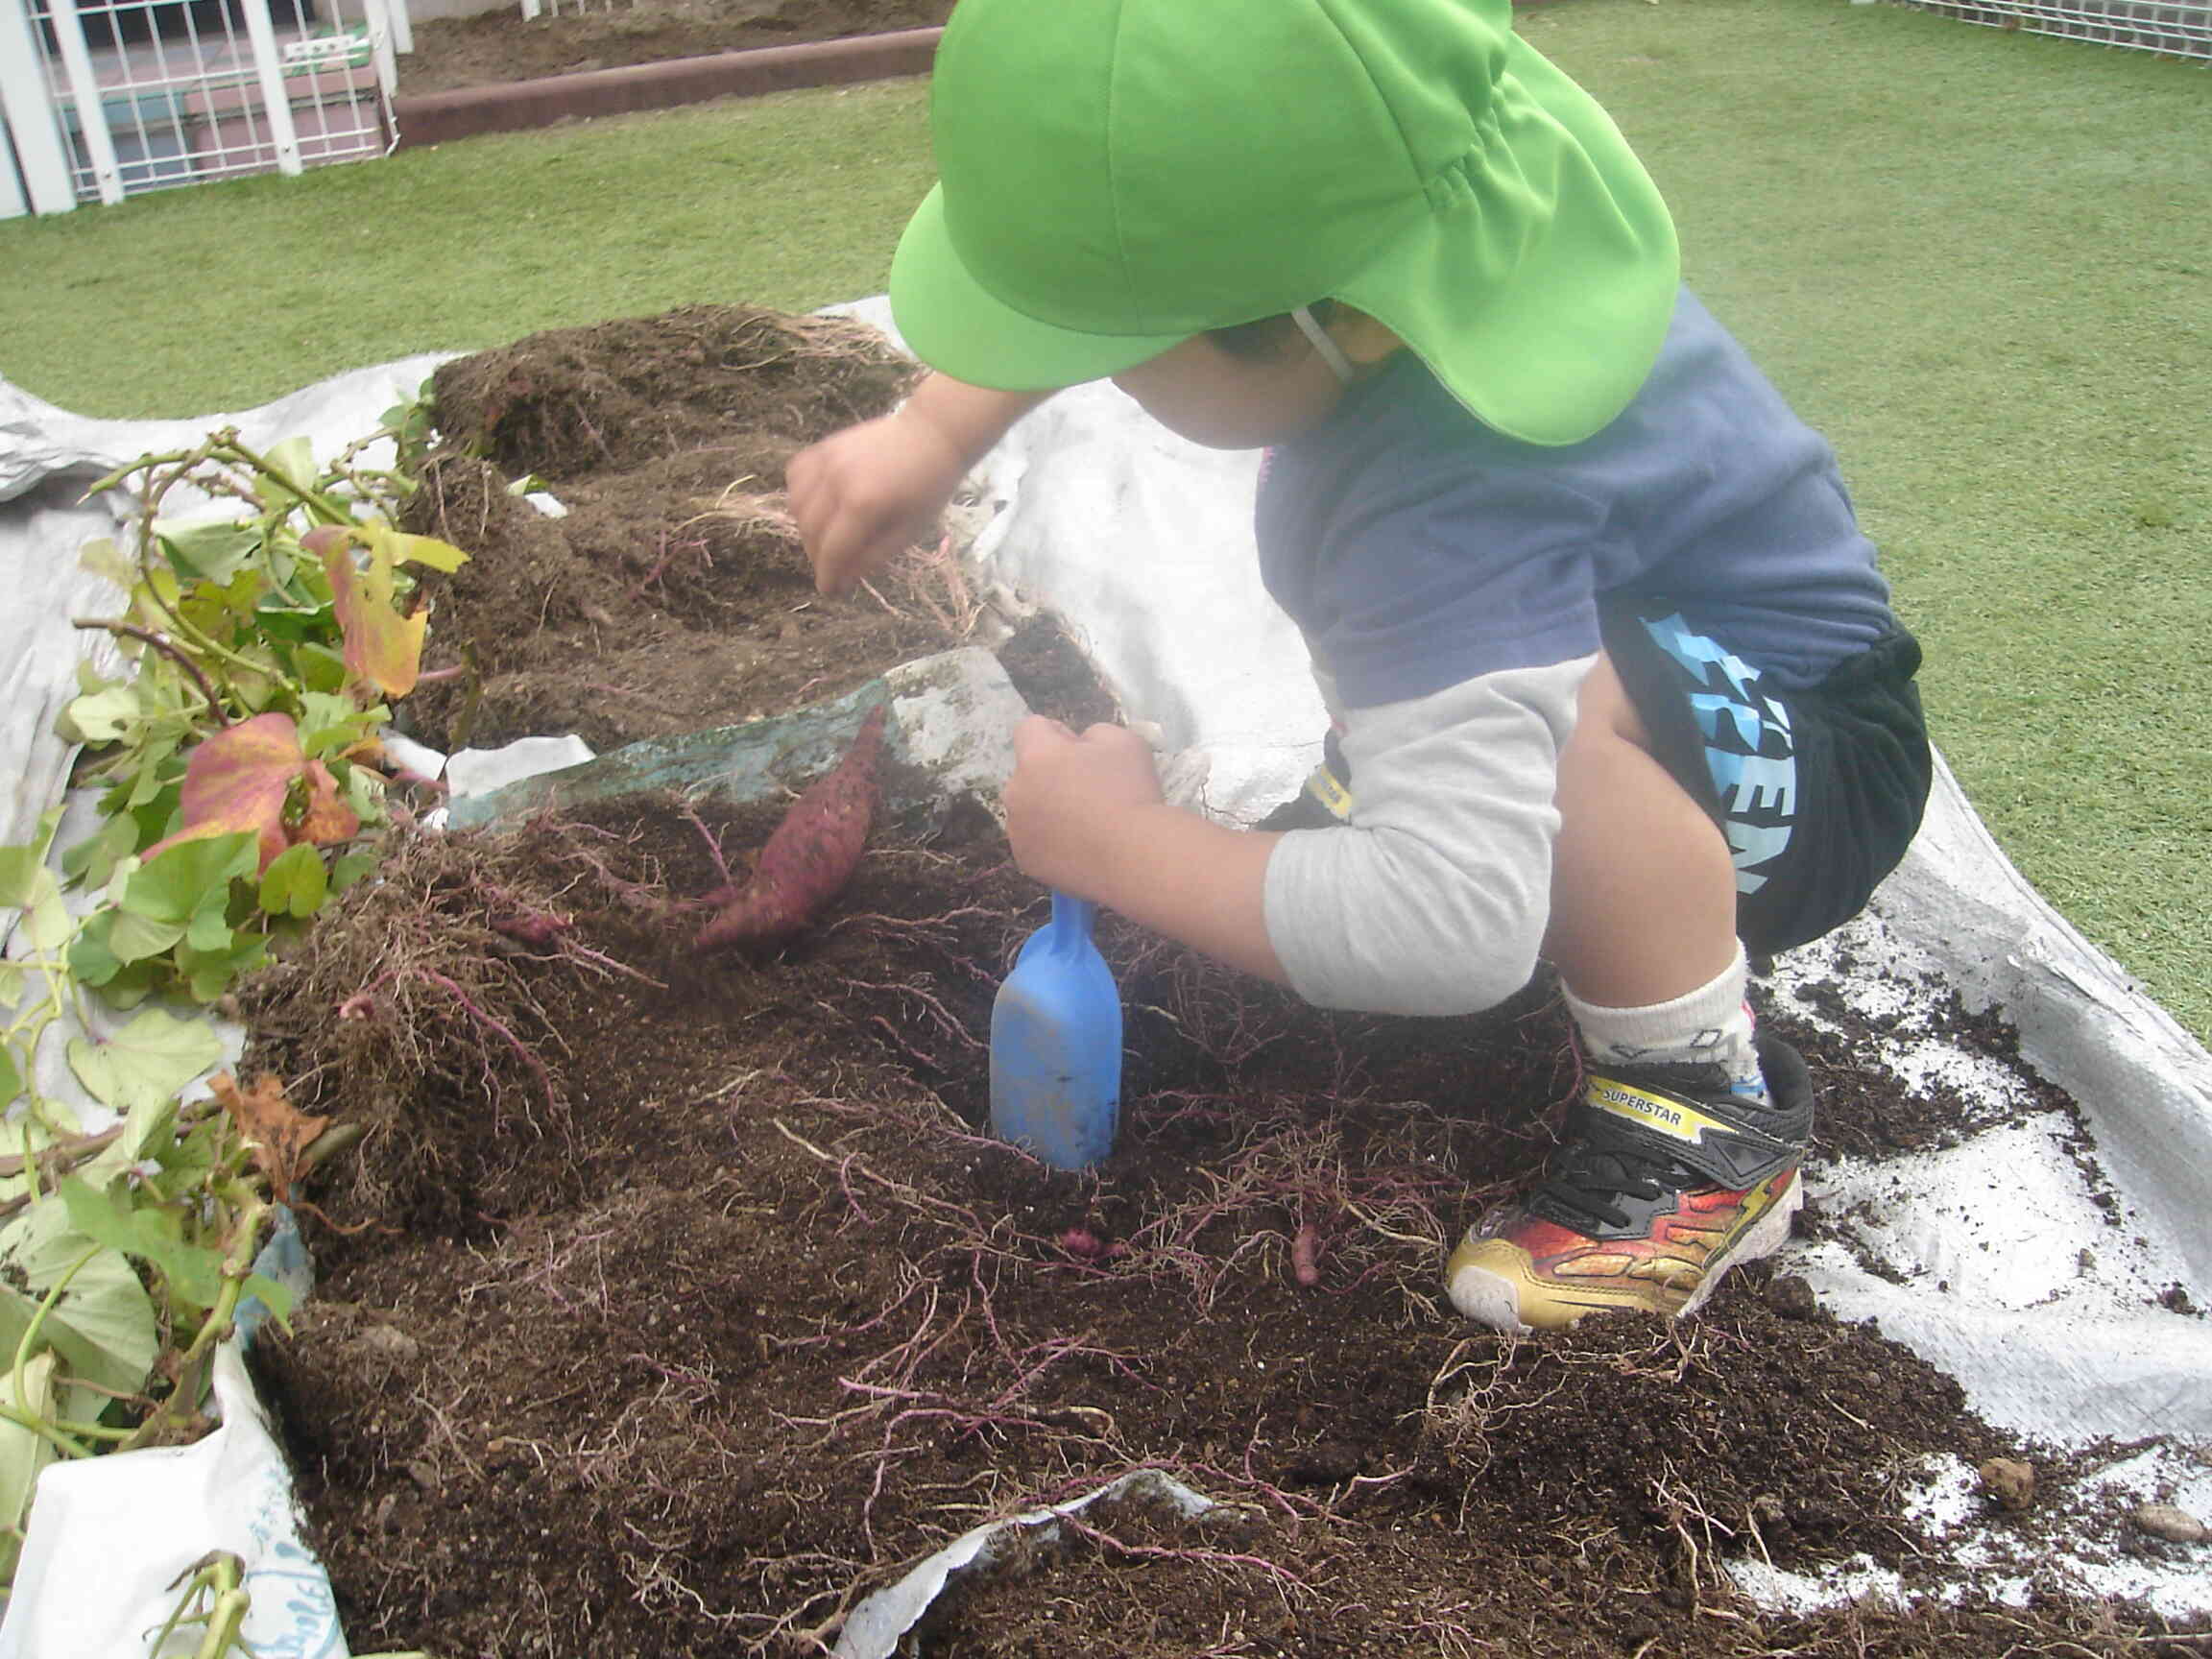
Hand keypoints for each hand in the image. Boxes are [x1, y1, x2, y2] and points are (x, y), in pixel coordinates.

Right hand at [787, 375, 1049, 598]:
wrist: (931, 435)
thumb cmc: (928, 488)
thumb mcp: (909, 532)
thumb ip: (873, 558)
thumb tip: (843, 581)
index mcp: (864, 505)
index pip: (832, 551)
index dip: (827, 576)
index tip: (829, 591)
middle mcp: (837, 481)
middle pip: (811, 531)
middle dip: (819, 556)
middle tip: (834, 568)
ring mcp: (827, 459)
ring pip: (797, 506)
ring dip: (807, 529)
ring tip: (827, 539)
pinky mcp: (824, 446)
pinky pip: (796, 476)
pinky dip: (800, 496)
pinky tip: (817, 506)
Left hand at [1003, 718, 1164, 895]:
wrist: (1135, 856)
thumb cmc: (1131, 792)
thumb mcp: (1124, 741)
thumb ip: (1094, 733)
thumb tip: (1080, 747)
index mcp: (1036, 756)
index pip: (1029, 728)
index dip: (1056, 734)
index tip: (1081, 751)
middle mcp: (1016, 790)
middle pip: (1029, 772)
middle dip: (1052, 775)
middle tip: (1091, 792)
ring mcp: (1017, 829)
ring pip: (1029, 808)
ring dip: (1049, 809)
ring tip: (1088, 825)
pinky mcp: (1026, 860)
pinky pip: (1034, 841)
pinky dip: (1052, 842)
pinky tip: (1082, 847)